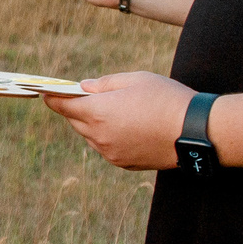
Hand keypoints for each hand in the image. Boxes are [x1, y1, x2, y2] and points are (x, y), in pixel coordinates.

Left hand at [42, 72, 193, 169]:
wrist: (195, 132)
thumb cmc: (166, 99)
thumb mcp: (135, 79)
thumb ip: (104, 84)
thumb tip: (83, 88)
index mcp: (98, 112)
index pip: (63, 105)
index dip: (54, 97)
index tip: (47, 92)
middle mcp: (99, 136)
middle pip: (76, 121)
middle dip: (78, 109)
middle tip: (85, 97)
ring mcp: (111, 153)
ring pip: (91, 136)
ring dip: (94, 124)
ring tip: (113, 111)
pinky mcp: (124, 163)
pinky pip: (107, 148)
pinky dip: (109, 137)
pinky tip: (127, 127)